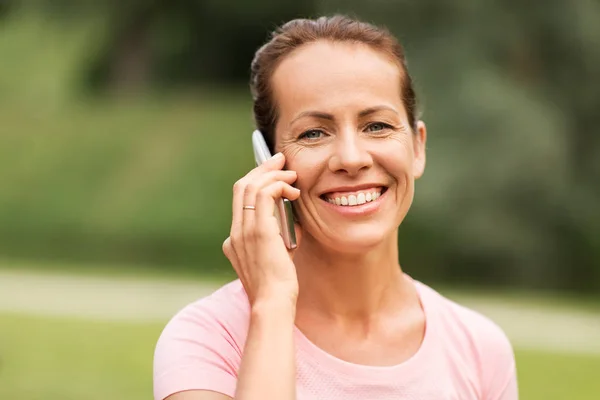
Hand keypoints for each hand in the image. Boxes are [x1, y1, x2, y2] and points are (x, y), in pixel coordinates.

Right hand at [222, 152, 301, 306]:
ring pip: (250, 186)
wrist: (273, 303)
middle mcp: (235, 232)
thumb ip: (277, 236)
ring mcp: (243, 231)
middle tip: (280, 159)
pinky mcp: (258, 231)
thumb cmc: (279, 285)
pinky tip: (292, 190)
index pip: (239, 199)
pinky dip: (278, 186)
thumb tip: (291, 219)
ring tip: (291, 174)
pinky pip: (263, 195)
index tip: (272, 171)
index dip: (255, 180)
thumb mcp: (276, 256)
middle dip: (262, 168)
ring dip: (273, 175)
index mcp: (235, 239)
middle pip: (241, 186)